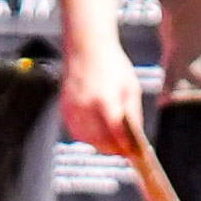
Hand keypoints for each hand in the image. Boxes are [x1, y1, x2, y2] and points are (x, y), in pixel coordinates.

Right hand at [58, 34, 155, 185]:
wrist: (86, 47)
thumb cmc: (111, 64)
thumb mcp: (131, 87)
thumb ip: (133, 114)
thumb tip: (136, 138)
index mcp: (104, 100)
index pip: (116, 134)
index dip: (125, 147)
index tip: (134, 152)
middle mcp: (85, 106)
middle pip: (100, 142)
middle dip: (115, 149)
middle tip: (125, 150)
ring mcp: (72, 108)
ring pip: (87, 141)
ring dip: (101, 145)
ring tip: (113, 141)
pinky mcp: (64, 109)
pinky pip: (77, 133)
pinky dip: (88, 137)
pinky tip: (98, 132)